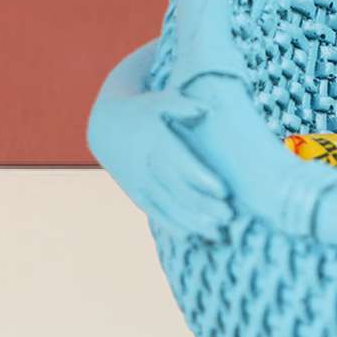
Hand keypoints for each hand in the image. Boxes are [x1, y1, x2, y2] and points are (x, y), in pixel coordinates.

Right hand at [88, 70, 233, 237]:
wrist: (106, 128)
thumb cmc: (143, 111)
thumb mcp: (159, 100)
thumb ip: (182, 104)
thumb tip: (206, 109)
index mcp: (155, 142)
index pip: (182, 165)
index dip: (203, 180)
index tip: (225, 191)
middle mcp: (147, 167)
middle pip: (179, 192)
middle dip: (205, 207)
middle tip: (230, 217)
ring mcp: (141, 184)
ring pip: (169, 208)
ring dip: (193, 222)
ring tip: (218, 234)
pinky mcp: (137, 195)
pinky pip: (156, 214)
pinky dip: (174, 225)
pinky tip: (192, 236)